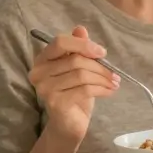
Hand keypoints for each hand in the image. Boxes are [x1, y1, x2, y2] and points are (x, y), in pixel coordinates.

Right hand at [28, 26, 118, 140]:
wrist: (69, 124)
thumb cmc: (74, 93)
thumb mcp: (79, 68)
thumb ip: (78, 49)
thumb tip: (81, 29)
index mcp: (43, 59)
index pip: (60, 42)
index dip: (83, 44)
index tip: (102, 52)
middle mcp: (38, 72)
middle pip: (75, 60)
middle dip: (100, 66)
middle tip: (114, 74)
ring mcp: (44, 88)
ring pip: (81, 74)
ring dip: (103, 78)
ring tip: (114, 83)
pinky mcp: (54, 102)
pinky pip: (84, 89)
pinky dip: (102, 89)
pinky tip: (110, 91)